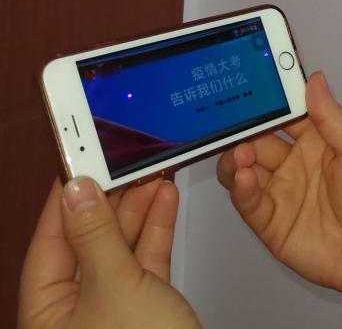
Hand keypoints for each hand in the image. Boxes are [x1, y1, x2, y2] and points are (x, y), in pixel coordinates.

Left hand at [18, 176, 200, 328]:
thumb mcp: (114, 286)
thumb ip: (96, 236)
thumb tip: (78, 193)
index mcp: (48, 309)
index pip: (51, 239)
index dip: (67, 198)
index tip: (83, 161)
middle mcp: (75, 308)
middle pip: (88, 239)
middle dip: (112, 199)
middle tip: (127, 164)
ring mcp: (111, 305)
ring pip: (120, 246)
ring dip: (140, 209)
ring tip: (153, 173)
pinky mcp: (144, 305)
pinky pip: (145, 259)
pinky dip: (156, 229)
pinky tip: (165, 201)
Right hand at [216, 71, 341, 316]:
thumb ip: (331, 117)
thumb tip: (314, 78)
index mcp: (317, 141)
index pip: (285, 114)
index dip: (269, 100)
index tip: (250, 81)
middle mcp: (294, 164)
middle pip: (257, 140)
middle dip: (242, 129)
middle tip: (228, 119)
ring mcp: (280, 193)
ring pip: (244, 168)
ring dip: (236, 157)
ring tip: (240, 152)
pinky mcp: (270, 223)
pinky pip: (248, 201)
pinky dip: (241, 186)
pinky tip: (245, 176)